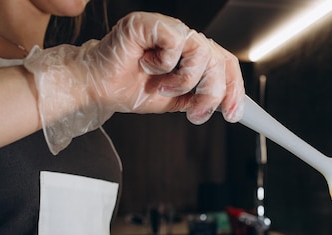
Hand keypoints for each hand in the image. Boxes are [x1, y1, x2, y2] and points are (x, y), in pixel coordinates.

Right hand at [24, 11, 243, 153]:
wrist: (97, 89)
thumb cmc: (131, 90)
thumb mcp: (176, 101)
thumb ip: (200, 98)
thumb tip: (225, 105)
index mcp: (191, 53)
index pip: (225, 63)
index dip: (233, 88)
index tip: (233, 114)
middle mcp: (183, 37)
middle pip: (219, 60)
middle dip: (212, 93)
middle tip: (196, 113)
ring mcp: (167, 28)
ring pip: (202, 51)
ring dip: (185, 80)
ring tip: (164, 87)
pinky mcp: (149, 23)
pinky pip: (176, 41)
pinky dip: (165, 63)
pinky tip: (148, 65)